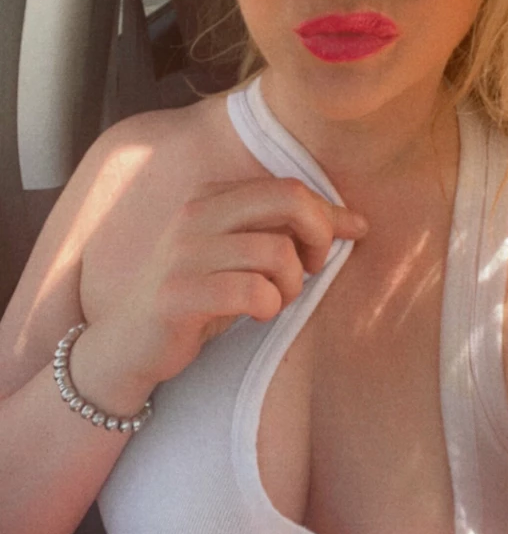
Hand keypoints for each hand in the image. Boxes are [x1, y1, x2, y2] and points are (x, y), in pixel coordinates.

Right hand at [94, 177, 368, 391]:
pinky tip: (257, 314)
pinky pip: (253, 291)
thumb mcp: (237, 256)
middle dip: (319, 235)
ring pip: (276, 252)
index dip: (328, 212)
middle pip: (287, 200)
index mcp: (210, 197)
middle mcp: (195, 214)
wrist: (127, 345)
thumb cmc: (197, 300)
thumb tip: (355, 222)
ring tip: (277, 299)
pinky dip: (269, 306)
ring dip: (291, 284)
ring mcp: (184, 253)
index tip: (354, 234)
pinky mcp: (179, 294)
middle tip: (314, 269)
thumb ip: (281, 232)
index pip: (287, 187)